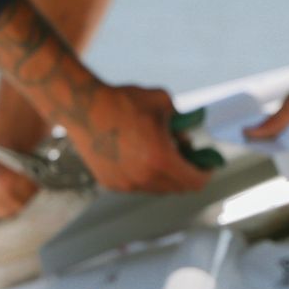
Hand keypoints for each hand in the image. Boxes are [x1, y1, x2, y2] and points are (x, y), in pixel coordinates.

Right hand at [0, 0, 207, 194]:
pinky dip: (145, 174)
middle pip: (178, 188)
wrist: (82, 107)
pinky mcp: (111, 183)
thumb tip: (187, 138)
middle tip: (185, 154)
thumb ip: (182, 122)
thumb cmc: (124, 101)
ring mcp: (126, 184)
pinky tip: (139, 153)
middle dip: (186, 172)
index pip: (195, 182)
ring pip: (158, 187)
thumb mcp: (164, 103)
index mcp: (161, 160)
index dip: (205, 173)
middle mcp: (144, 178)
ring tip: (160, 149)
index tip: (206, 164)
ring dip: (165, 173)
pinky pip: (138, 185)